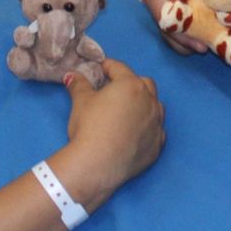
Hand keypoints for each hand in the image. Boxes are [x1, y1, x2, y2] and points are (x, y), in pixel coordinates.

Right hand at [58, 59, 165, 205]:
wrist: (98, 164)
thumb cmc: (90, 127)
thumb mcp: (81, 102)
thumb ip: (79, 85)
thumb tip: (72, 75)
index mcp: (131, 86)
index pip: (119, 69)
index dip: (107, 67)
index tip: (100, 70)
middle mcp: (149, 101)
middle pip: (144, 84)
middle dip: (131, 83)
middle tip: (115, 90)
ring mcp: (157, 124)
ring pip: (155, 106)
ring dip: (144, 104)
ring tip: (128, 111)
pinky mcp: (158, 145)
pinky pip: (156, 130)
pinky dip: (148, 127)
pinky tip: (135, 133)